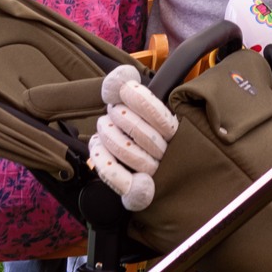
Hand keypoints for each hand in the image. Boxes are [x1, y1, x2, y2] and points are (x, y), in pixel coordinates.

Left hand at [88, 66, 178, 210]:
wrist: (134, 169)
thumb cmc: (135, 129)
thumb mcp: (135, 105)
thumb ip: (127, 86)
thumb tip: (121, 76)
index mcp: (174, 132)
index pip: (160, 118)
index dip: (140, 101)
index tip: (125, 89)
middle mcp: (167, 155)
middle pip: (142, 135)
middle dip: (120, 117)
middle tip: (112, 111)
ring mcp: (153, 176)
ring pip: (129, 154)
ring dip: (109, 135)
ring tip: (103, 126)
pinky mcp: (137, 194)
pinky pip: (121, 182)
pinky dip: (106, 165)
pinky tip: (97, 146)